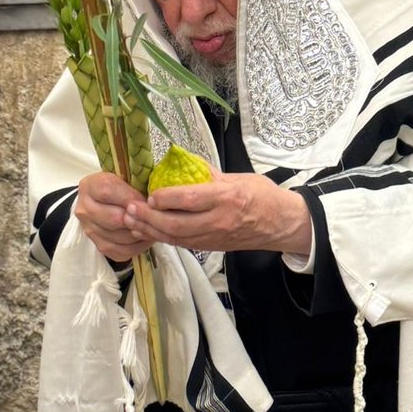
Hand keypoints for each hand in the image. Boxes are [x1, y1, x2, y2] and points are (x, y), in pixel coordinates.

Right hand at [74, 171, 152, 260]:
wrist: (103, 203)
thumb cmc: (118, 187)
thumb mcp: (124, 177)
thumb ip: (133, 185)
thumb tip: (151, 202)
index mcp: (90, 186)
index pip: (107, 192)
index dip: (131, 198)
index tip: (147, 200)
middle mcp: (84, 210)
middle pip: (114, 219)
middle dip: (138, 218)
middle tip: (153, 216)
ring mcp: (90, 230)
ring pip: (120, 238)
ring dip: (140, 233)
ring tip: (153, 226)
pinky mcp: (100, 246)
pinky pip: (122, 252)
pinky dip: (139, 246)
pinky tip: (147, 237)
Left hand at [124, 174, 312, 256]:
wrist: (283, 224)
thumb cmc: (263, 196)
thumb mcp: (237, 177)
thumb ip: (208, 174)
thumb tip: (181, 163)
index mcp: (226, 198)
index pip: (189, 200)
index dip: (165, 199)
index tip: (149, 193)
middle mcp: (219, 221)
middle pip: (176, 225)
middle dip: (149, 218)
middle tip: (129, 210)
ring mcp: (215, 237)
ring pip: (176, 238)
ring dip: (151, 231)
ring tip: (131, 222)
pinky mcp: (213, 248)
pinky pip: (183, 243)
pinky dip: (164, 237)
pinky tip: (149, 230)